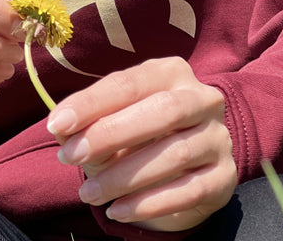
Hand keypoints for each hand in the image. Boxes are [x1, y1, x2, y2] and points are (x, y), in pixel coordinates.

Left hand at [47, 57, 235, 231]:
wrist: (179, 172)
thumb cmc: (136, 136)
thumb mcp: (111, 121)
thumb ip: (87, 121)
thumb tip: (60, 128)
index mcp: (171, 72)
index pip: (130, 82)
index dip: (91, 102)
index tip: (58, 124)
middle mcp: (203, 98)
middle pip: (162, 111)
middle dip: (111, 134)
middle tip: (72, 157)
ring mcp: (219, 138)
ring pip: (175, 154)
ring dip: (125, 176)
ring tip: (89, 193)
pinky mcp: (225, 178)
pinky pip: (190, 190)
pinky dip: (150, 203)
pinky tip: (118, 210)